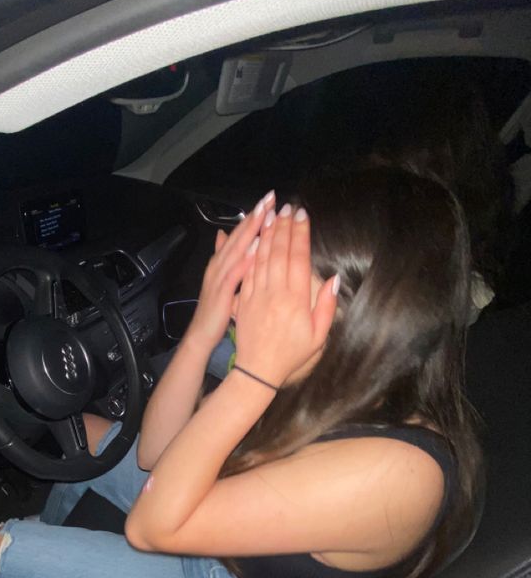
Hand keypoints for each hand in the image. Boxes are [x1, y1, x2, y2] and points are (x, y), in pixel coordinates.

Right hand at [185, 190, 274, 351]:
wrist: (200, 335)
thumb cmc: (215, 310)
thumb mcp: (222, 280)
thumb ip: (225, 258)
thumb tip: (222, 235)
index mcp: (222, 262)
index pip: (240, 234)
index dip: (254, 215)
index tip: (270, 198)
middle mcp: (219, 265)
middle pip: (239, 236)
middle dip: (255, 216)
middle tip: (270, 197)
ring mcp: (219, 277)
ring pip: (237, 249)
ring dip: (251, 230)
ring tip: (266, 213)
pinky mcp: (221, 293)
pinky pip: (235, 273)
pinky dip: (246, 258)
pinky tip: (258, 246)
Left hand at [232, 205, 338, 387]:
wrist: (258, 370)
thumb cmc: (291, 354)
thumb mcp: (318, 336)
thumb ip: (326, 306)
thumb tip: (334, 278)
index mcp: (296, 300)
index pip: (298, 258)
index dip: (300, 234)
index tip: (303, 215)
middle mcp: (275, 293)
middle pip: (279, 252)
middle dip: (284, 226)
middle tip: (288, 207)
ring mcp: (257, 295)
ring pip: (262, 257)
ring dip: (267, 233)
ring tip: (272, 214)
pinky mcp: (244, 299)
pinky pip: (248, 270)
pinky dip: (252, 251)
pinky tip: (255, 237)